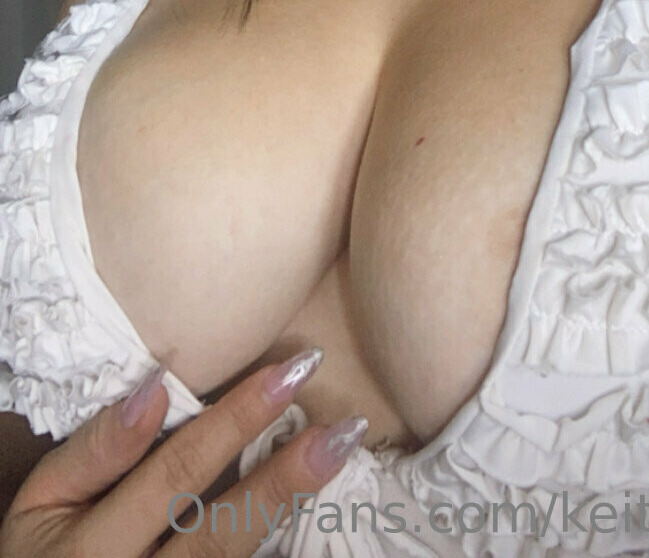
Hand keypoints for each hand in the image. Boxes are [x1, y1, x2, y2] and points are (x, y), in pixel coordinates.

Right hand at [0, 350, 367, 555]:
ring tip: (343, 448)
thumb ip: (95, 450)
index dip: (229, 424)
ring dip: (295, 503)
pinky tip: (324, 499)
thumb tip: (154, 389)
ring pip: (238, 557)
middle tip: (344, 423)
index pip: (174, 477)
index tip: (283, 373)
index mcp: (96, 551)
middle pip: (221, 531)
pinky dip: (280, 540)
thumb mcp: (41, 501)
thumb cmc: (44, 548)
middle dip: (284, 473)